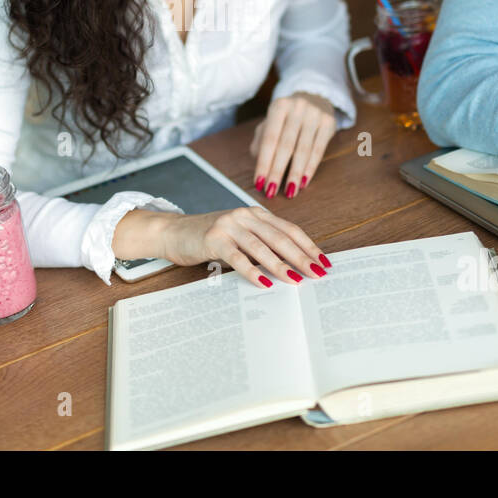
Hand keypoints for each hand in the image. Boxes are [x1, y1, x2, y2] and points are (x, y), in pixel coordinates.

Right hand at [159, 206, 331, 286]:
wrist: (173, 232)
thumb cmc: (209, 237)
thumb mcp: (239, 236)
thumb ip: (261, 244)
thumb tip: (292, 268)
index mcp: (255, 214)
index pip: (289, 230)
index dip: (308, 246)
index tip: (323, 262)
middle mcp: (245, 215)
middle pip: (281, 238)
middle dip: (302, 257)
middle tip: (317, 273)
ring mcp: (229, 226)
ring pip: (262, 247)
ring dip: (281, 266)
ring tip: (296, 281)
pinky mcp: (214, 239)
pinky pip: (238, 258)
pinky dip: (253, 272)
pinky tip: (265, 284)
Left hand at [249, 91, 337, 198]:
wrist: (315, 98)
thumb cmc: (287, 117)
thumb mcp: (271, 122)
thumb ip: (261, 141)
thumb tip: (260, 165)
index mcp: (279, 106)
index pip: (269, 139)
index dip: (264, 162)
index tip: (259, 183)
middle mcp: (297, 108)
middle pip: (286, 146)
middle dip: (277, 171)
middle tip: (271, 191)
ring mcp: (315, 114)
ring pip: (303, 150)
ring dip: (295, 174)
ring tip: (289, 192)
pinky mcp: (329, 123)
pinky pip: (318, 150)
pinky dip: (310, 168)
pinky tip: (303, 182)